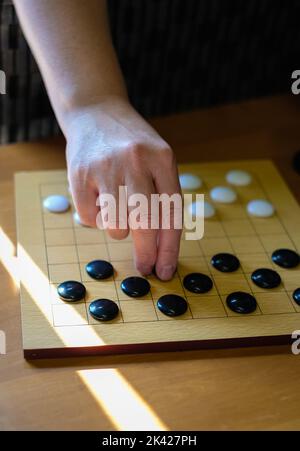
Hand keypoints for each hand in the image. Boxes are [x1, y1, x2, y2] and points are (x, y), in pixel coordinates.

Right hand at [65, 97, 181, 280]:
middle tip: (144, 268)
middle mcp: (136, 160)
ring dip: (118, 229)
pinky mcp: (80, 174)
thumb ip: (163, 196)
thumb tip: (161, 247)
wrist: (95, 112)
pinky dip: (95, 218)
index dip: (169, 248)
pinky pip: (90, 218)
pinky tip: (98, 198)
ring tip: (117, 208)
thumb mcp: (158, 159)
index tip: (165, 270)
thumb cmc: (132, 144)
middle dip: (146, 253)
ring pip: (116, 225)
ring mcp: (106, 166)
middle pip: (145, 224)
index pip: (171, 213)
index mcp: (163, 158)